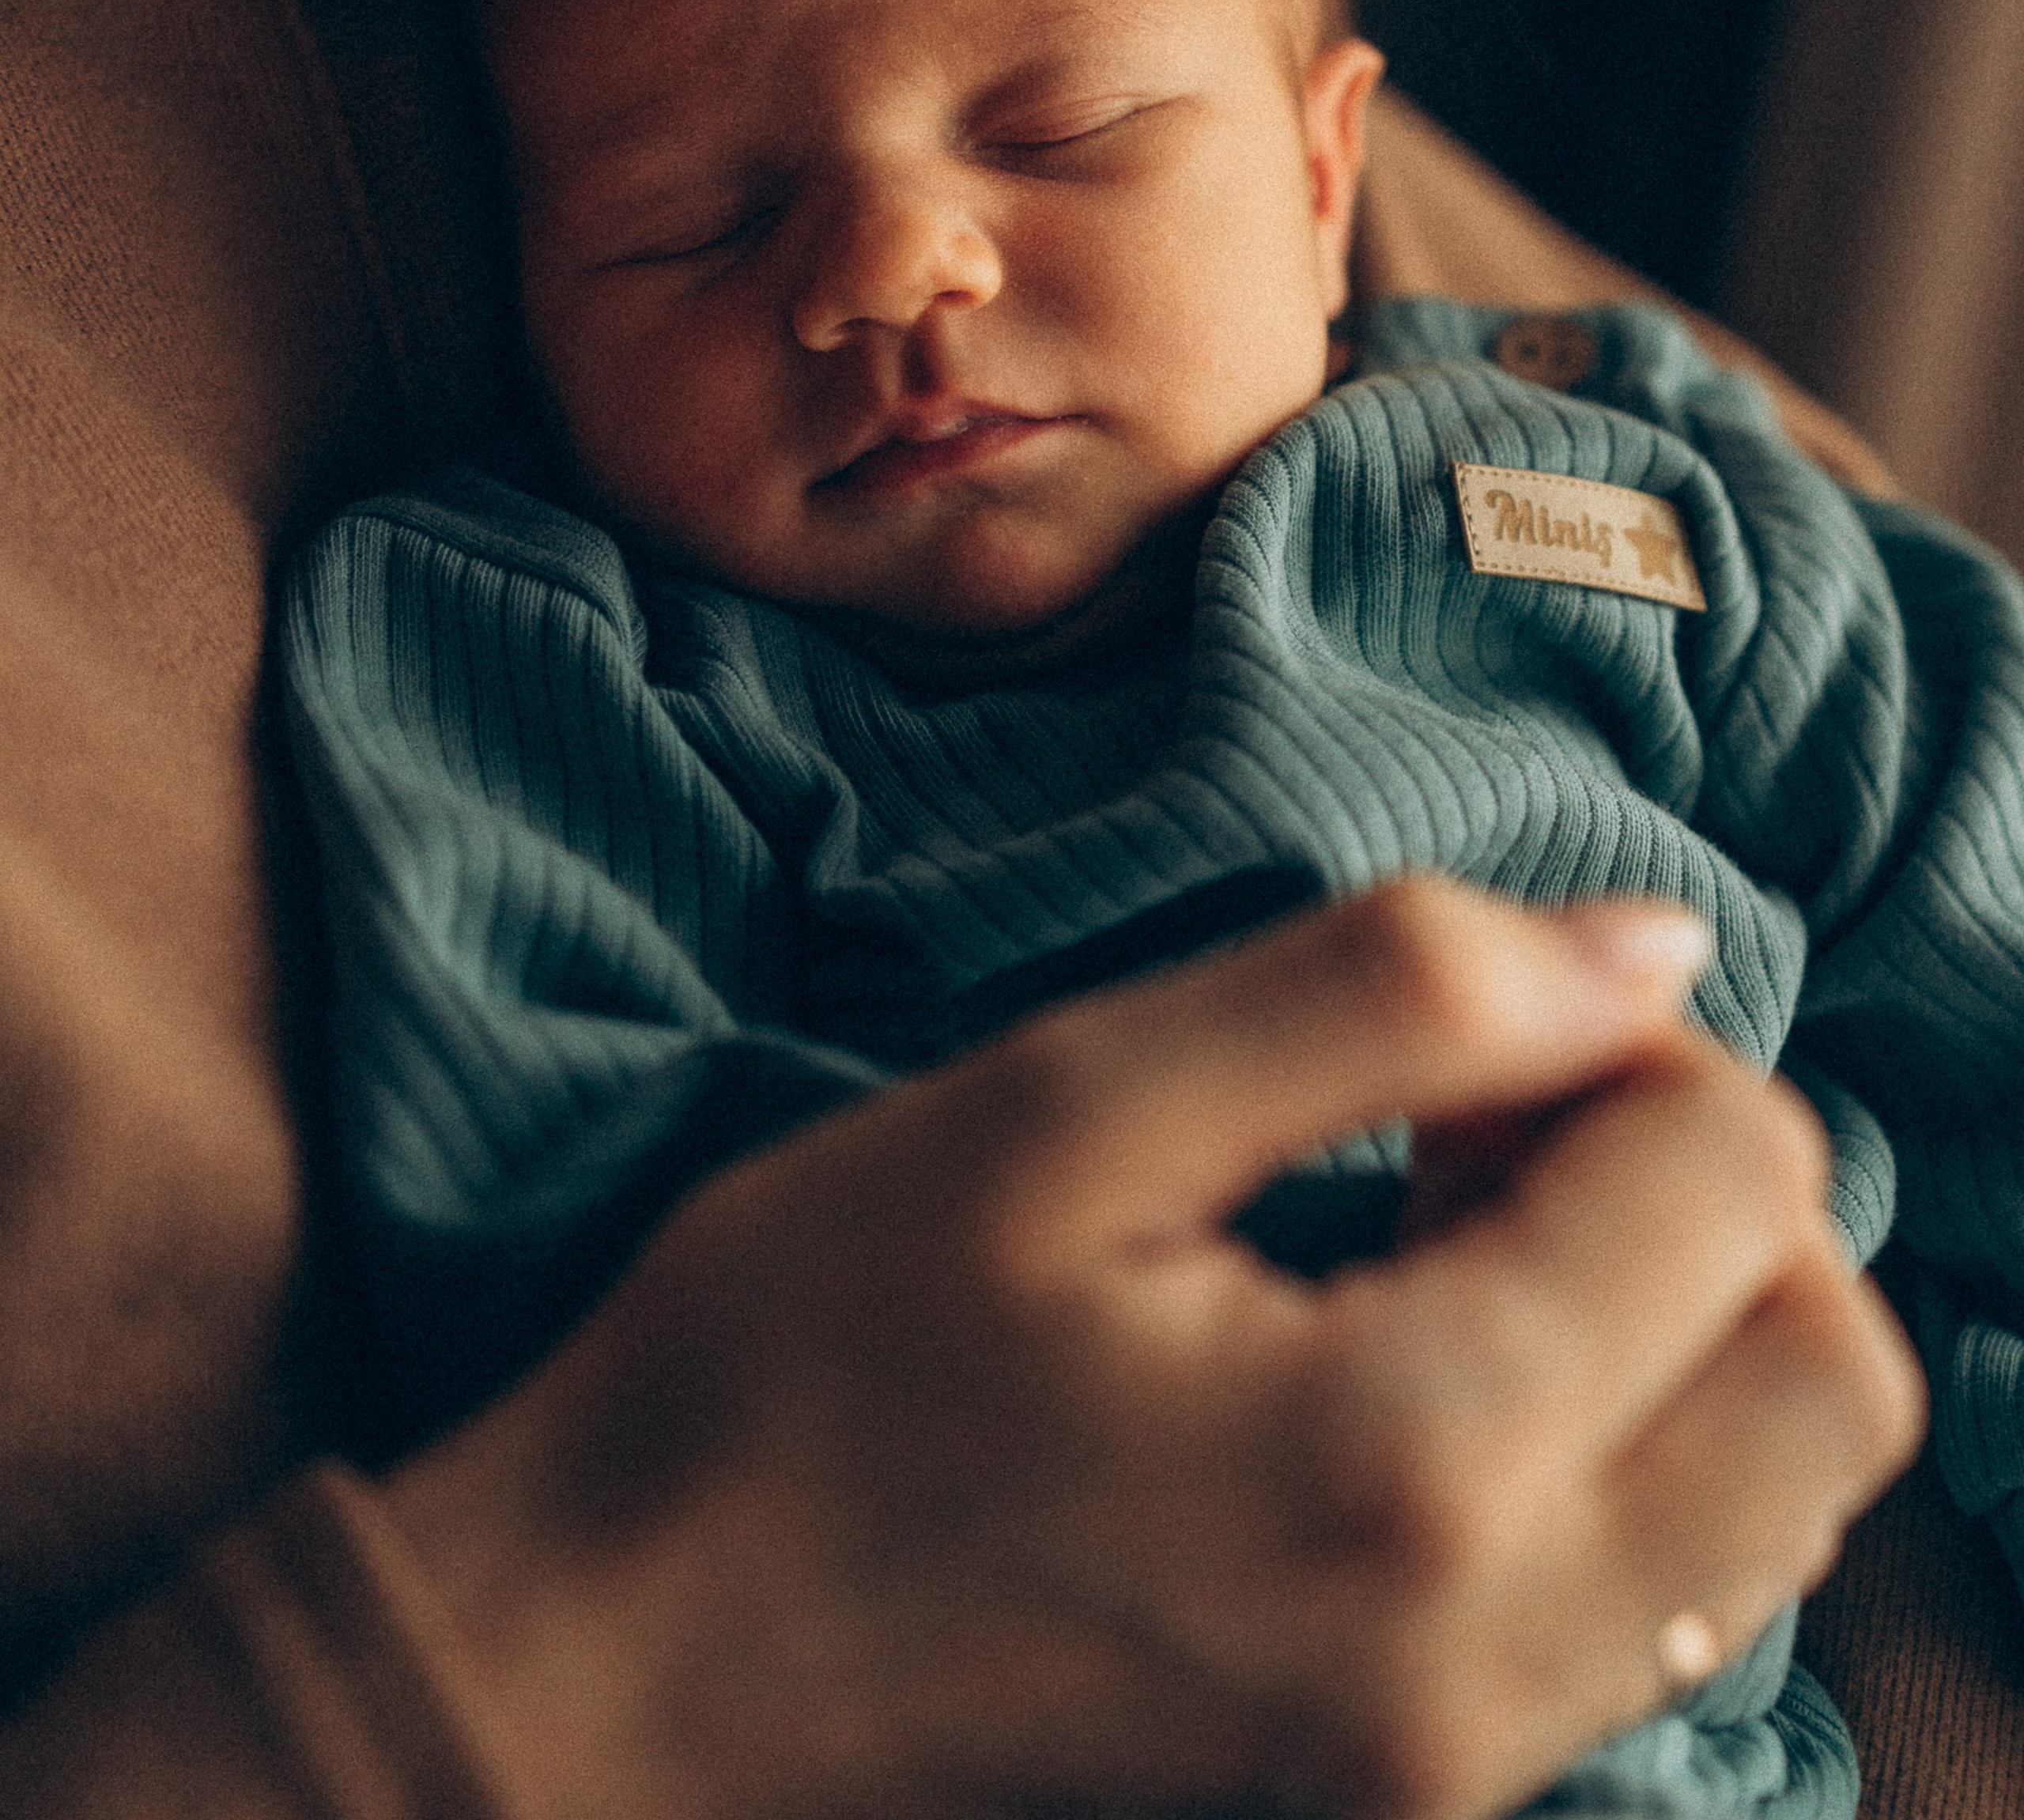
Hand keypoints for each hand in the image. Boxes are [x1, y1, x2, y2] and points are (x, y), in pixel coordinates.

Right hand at [386, 878, 1922, 1819]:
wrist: (618, 1688)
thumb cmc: (792, 1372)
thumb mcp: (1064, 1110)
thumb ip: (1388, 998)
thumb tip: (1655, 942)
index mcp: (1407, 1457)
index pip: (1741, 1179)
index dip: (1622, 1037)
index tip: (1450, 1037)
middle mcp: (1491, 1657)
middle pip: (1828, 1375)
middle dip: (1706, 1186)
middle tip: (1481, 1123)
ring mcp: (1465, 1761)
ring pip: (1778, 1500)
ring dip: (1672, 1314)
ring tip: (1439, 1229)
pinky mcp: (1418, 1793)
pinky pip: (1665, 1599)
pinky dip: (1620, 1442)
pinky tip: (1414, 1356)